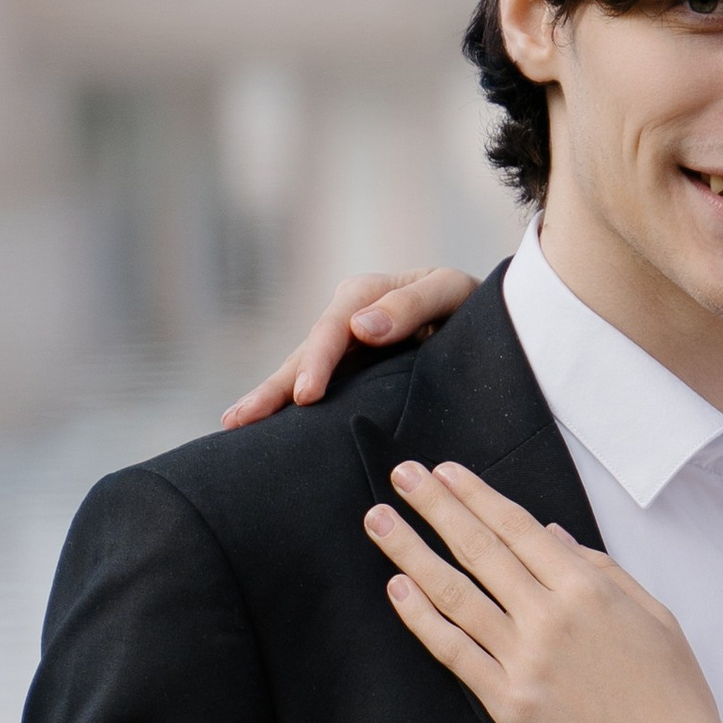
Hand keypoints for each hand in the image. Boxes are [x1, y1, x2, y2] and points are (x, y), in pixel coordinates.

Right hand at [222, 265, 476, 426]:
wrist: (488, 320)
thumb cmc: (471, 303)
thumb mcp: (449, 292)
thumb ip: (411, 303)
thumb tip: (361, 328)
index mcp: (367, 295)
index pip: (332, 330)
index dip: (316, 362)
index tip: (305, 395)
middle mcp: (348, 319)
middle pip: (304, 353)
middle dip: (273, 386)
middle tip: (240, 420)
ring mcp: (346, 348)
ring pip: (300, 372)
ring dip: (269, 398)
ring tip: (235, 425)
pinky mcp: (352, 372)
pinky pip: (318, 388)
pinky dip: (289, 406)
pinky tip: (266, 430)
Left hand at [366, 457, 722, 722]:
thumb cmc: (673, 693)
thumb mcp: (655, 615)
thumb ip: (602, 569)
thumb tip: (550, 534)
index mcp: (588, 590)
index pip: (518, 529)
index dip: (476, 496)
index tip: (444, 472)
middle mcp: (549, 618)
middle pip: (479, 549)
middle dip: (435, 506)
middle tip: (401, 475)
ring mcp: (524, 661)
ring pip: (455, 595)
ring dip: (411, 553)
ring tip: (379, 522)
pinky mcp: (508, 704)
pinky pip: (454, 653)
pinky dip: (422, 619)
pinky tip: (397, 590)